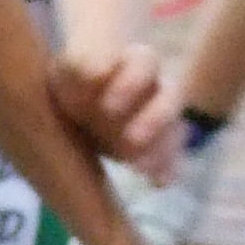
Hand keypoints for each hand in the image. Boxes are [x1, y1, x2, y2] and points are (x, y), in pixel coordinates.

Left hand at [51, 43, 178, 184]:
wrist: (72, 105)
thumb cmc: (74, 79)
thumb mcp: (69, 68)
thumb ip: (82, 64)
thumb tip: (97, 72)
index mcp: (134, 61)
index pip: (145, 62)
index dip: (132, 82)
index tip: (107, 105)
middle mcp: (154, 87)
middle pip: (170, 96)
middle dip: (154, 119)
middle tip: (130, 139)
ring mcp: (158, 117)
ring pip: (175, 128)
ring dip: (161, 148)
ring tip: (140, 168)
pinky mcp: (156, 144)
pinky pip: (171, 154)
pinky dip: (167, 168)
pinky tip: (159, 183)